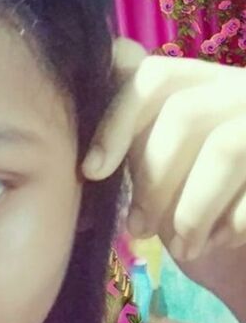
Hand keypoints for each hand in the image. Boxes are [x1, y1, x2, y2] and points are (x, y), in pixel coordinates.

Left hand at [80, 37, 245, 322]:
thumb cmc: (192, 204)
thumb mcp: (155, 167)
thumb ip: (131, 131)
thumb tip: (98, 102)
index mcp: (202, 84)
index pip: (154, 77)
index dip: (117, 121)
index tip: (92, 171)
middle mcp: (241, 90)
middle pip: (186, 113)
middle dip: (154, 180)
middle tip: (139, 228)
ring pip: (226, 148)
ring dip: (191, 208)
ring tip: (179, 245)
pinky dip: (231, 224)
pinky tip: (217, 242)